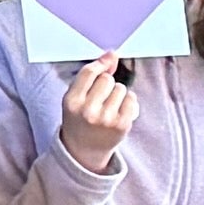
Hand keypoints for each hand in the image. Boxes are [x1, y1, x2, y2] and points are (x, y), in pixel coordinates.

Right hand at [57, 56, 136, 174]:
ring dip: (118, 94)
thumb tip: (111, 55)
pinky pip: (132, 100)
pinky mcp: (122, 125)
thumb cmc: (80, 118)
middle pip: (107, 79)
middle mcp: (87, 110)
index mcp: (72, 101)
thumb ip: (90, 75)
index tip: (110, 58)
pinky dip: (128, 102)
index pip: (89, 72)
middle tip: (101, 97)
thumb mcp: (76, 97)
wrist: (84, 149)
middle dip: (107, 83)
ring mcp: (105, 119)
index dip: (101, 64)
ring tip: (109, 106)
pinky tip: (120, 111)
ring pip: (121, 88)